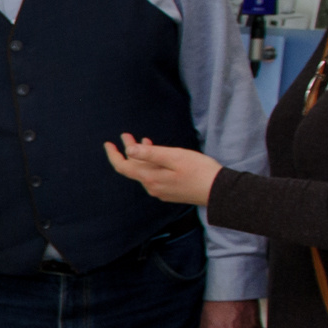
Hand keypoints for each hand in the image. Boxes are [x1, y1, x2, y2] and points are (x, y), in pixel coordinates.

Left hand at [104, 133, 221, 205]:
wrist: (219, 192)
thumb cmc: (199, 171)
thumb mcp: (174, 156)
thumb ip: (151, 153)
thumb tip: (128, 150)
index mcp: (150, 178)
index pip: (123, 167)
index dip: (113, 155)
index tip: (108, 143)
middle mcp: (151, 187)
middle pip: (133, 168)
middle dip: (128, 151)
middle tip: (126, 135)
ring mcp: (160, 191)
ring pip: (144, 171)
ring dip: (141, 156)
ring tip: (143, 140)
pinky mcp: (169, 192)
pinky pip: (154, 176)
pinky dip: (151, 164)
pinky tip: (157, 156)